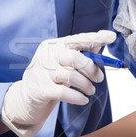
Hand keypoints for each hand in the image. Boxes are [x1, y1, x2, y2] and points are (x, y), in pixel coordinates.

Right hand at [1, 30, 116, 136]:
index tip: (110, 37)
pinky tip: (83, 99)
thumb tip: (102, 44)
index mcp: (53, 45)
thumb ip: (81, 53)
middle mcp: (46, 55)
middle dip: (92, 69)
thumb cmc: (50, 78)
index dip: (95, 38)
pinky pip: (65, 93)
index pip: (77, 39)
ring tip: (90, 90)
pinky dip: (78, 97)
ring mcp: (42, 72)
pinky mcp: (41, 90)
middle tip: (99, 78)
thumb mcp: (63, 63)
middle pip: (75, 58)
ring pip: (72, 76)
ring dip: (86, 85)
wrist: (25, 99)